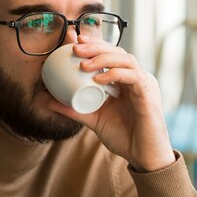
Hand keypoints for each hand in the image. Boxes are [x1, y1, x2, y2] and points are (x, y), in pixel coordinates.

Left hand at [46, 38, 175, 171]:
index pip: (109, 54)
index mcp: (125, 80)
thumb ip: (73, 109)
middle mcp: (135, 77)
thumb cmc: (124, 137)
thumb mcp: (93, 119)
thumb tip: (48, 101)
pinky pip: (132, 76)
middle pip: (116, 51)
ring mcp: (144, 83)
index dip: (93, 44)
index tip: (73, 40)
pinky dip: (114, 74)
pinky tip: (98, 79)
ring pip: (125, 59)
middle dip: (95, 46)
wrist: (143, 156)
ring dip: (102, 58)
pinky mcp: (148, 93)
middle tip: (75, 46)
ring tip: (82, 64)